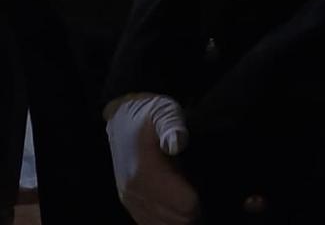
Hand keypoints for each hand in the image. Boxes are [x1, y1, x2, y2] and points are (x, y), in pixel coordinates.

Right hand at [105, 93, 198, 224]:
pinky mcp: (129, 203)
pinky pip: (150, 224)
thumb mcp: (163, 111)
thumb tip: (176, 143)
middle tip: (203, 199)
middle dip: (194, 214)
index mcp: (145, 172)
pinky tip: (178, 212)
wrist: (121, 117)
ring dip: (181, 219)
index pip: (184, 205)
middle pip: (177, 220)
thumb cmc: (149, 114)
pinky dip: (167, 221)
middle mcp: (135, 191)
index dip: (199, 202)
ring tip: (192, 204)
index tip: (203, 191)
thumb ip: (171, 125)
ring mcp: (131, 199)